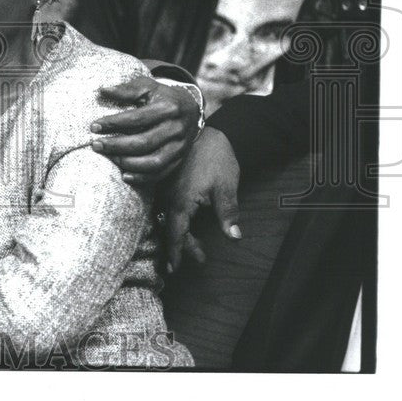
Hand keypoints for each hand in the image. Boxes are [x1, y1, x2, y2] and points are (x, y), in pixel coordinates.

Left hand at [90, 75, 200, 184]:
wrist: (191, 108)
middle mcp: (176, 128)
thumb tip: (102, 90)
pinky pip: (161, 173)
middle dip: (116, 146)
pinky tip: (124, 176)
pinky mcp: (180, 159)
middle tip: (96, 145)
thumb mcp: (147, 86)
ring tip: (109, 157)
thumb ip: (126, 89)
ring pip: (153, 162)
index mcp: (168, 108)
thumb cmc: (162, 96)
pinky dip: (142, 178)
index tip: (94, 127)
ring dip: (127, 163)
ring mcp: (179, 146)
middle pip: (143, 142)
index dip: (114, 123)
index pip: (137, 118)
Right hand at [165, 126, 241, 272]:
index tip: (174, 268)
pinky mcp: (170, 181)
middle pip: (172, 228)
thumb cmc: (218, 159)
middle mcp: (169, 196)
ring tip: (197, 246)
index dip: (176, 252)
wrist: (212, 132)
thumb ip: (228, 213)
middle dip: (184, 246)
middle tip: (200, 259)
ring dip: (181, 233)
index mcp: (181, 200)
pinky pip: (168, 206)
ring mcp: (167, 188)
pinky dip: (176, 219)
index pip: (176, 233)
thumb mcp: (226, 188)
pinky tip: (185, 222)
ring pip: (170, 217)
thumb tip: (234, 237)